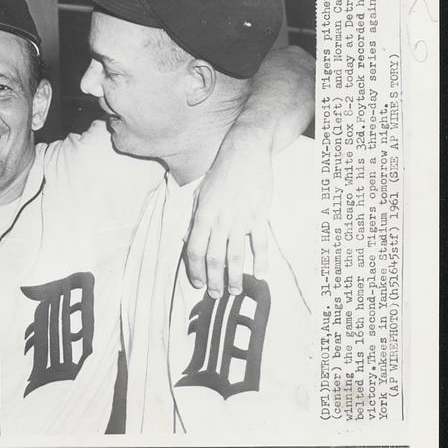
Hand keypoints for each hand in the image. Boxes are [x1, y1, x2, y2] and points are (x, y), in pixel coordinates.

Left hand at [184, 127, 272, 297]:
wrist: (244, 153)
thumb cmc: (220, 172)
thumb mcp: (200, 193)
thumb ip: (195, 217)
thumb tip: (187, 238)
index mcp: (203, 216)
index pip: (194, 250)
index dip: (194, 270)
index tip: (197, 283)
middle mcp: (220, 221)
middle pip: (214, 259)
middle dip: (213, 280)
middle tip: (215, 295)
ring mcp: (240, 220)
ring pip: (236, 256)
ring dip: (234, 277)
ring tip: (234, 290)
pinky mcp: (259, 216)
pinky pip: (259, 243)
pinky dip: (260, 261)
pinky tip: (260, 275)